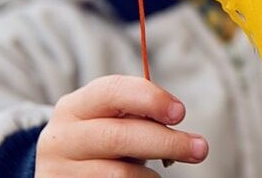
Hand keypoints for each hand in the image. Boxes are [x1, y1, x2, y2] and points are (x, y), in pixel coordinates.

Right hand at [36, 75, 208, 176]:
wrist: (61, 172)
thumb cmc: (100, 141)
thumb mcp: (112, 121)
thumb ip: (138, 115)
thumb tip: (173, 117)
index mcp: (75, 106)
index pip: (113, 92)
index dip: (150, 99)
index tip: (181, 112)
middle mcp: (62, 137)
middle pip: (119, 136)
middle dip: (166, 142)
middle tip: (200, 149)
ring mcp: (60, 171)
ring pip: (120, 174)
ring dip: (150, 175)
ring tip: (157, 174)